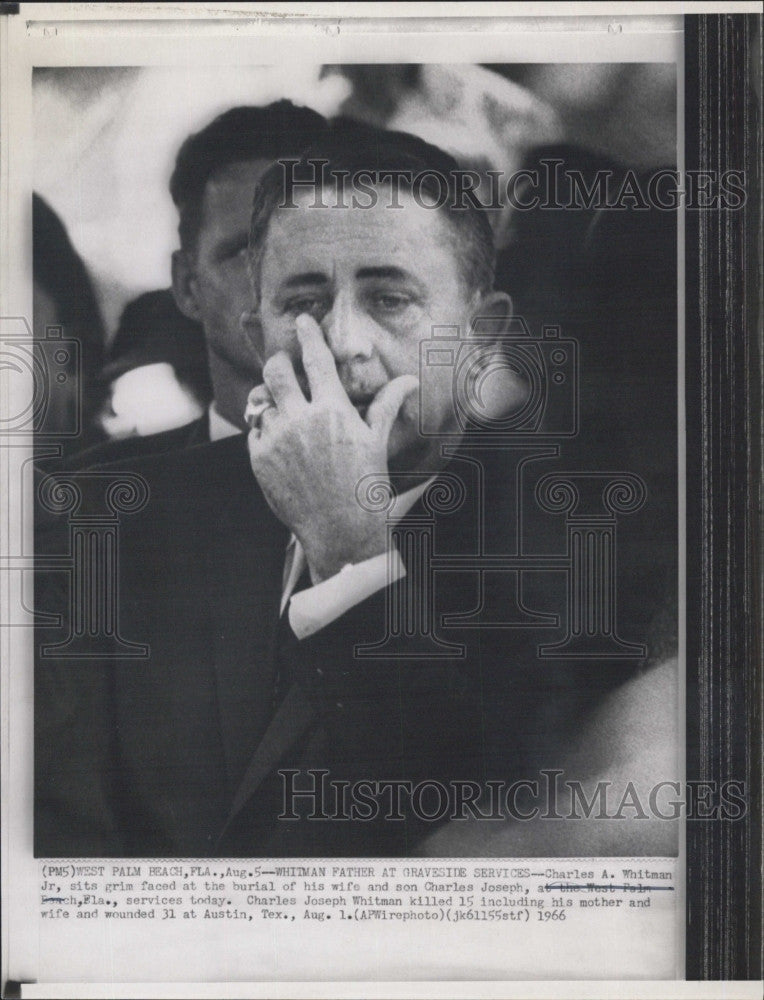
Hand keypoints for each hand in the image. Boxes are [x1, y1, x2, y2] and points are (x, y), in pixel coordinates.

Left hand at [247, 314, 417, 581]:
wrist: (340, 531)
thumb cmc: (364, 487)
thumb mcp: (376, 442)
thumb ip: (385, 405)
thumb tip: (410, 380)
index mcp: (332, 410)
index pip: (316, 359)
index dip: (309, 335)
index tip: (304, 321)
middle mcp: (300, 420)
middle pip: (276, 371)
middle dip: (279, 362)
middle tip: (286, 364)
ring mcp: (276, 439)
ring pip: (261, 401)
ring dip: (271, 399)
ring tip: (285, 409)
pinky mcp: (259, 459)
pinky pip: (255, 431)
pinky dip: (265, 429)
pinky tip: (281, 441)